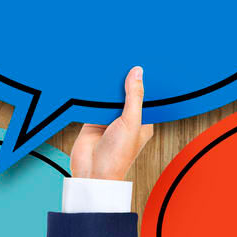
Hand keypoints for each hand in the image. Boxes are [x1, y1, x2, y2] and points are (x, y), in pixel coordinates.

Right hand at [70, 66, 154, 180]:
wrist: (91, 172)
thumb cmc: (117, 157)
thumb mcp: (131, 122)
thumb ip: (134, 97)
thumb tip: (137, 73)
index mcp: (142, 123)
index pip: (144, 97)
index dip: (143, 83)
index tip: (141, 66)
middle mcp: (126, 121)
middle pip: (125, 95)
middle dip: (123, 83)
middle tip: (122, 63)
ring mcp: (109, 121)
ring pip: (109, 98)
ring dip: (107, 88)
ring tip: (107, 70)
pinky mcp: (93, 121)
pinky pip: (94, 103)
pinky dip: (93, 95)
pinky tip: (94, 84)